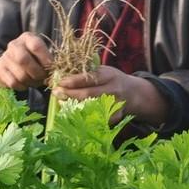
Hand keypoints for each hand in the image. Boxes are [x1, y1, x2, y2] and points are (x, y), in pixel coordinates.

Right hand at [0, 32, 52, 90]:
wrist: (9, 62)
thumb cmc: (32, 57)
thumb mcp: (40, 52)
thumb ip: (48, 60)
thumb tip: (57, 74)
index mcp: (27, 38)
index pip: (36, 46)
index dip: (45, 59)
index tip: (52, 68)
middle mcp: (14, 45)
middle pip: (24, 60)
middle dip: (37, 72)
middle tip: (44, 78)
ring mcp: (5, 58)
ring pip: (20, 74)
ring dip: (32, 82)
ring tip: (37, 81)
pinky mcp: (1, 71)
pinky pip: (14, 83)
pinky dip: (23, 86)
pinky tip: (26, 84)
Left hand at [52, 65, 167, 124]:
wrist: (133, 93)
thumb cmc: (111, 80)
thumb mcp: (103, 71)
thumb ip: (86, 73)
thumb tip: (61, 76)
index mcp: (109, 75)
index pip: (89, 78)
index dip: (73, 81)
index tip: (60, 82)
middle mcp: (113, 90)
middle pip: (88, 94)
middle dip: (69, 94)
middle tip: (56, 93)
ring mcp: (114, 104)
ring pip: (90, 107)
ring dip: (72, 105)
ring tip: (60, 102)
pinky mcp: (114, 117)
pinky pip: (95, 117)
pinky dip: (82, 115)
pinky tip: (72, 112)